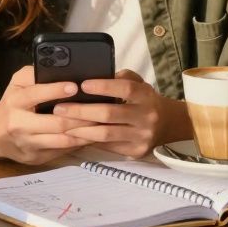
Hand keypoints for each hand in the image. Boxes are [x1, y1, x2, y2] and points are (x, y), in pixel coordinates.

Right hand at [0, 65, 96, 163]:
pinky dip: (78, 144)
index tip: (75, 86)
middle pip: (55, 123)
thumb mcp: (16, 84)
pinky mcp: (35, 158)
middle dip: (80, 117)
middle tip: (100, 110)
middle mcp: (19, 125)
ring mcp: (27, 144)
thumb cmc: (12, 104)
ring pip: (62, 141)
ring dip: (84, 133)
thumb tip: (58, 69)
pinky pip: (61, 152)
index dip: (55, 90)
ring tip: (101, 125)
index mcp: (14, 102)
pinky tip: (90, 136)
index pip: (35, 95)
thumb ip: (33, 74)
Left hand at [53, 70, 190, 158]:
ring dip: (80, 129)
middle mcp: (146, 117)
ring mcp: (141, 136)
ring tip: (61, 123)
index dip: (103, 87)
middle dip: (81, 111)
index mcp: (146, 96)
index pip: (124, 89)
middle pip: (109, 114)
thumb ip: (120, 78)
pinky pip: (108, 146)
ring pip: (106, 134)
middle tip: (59, 108)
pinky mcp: (135, 151)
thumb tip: (93, 75)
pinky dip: (89, 140)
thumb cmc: (144, 100)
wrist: (168, 125)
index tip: (82, 85)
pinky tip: (74, 135)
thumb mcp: (138, 84)